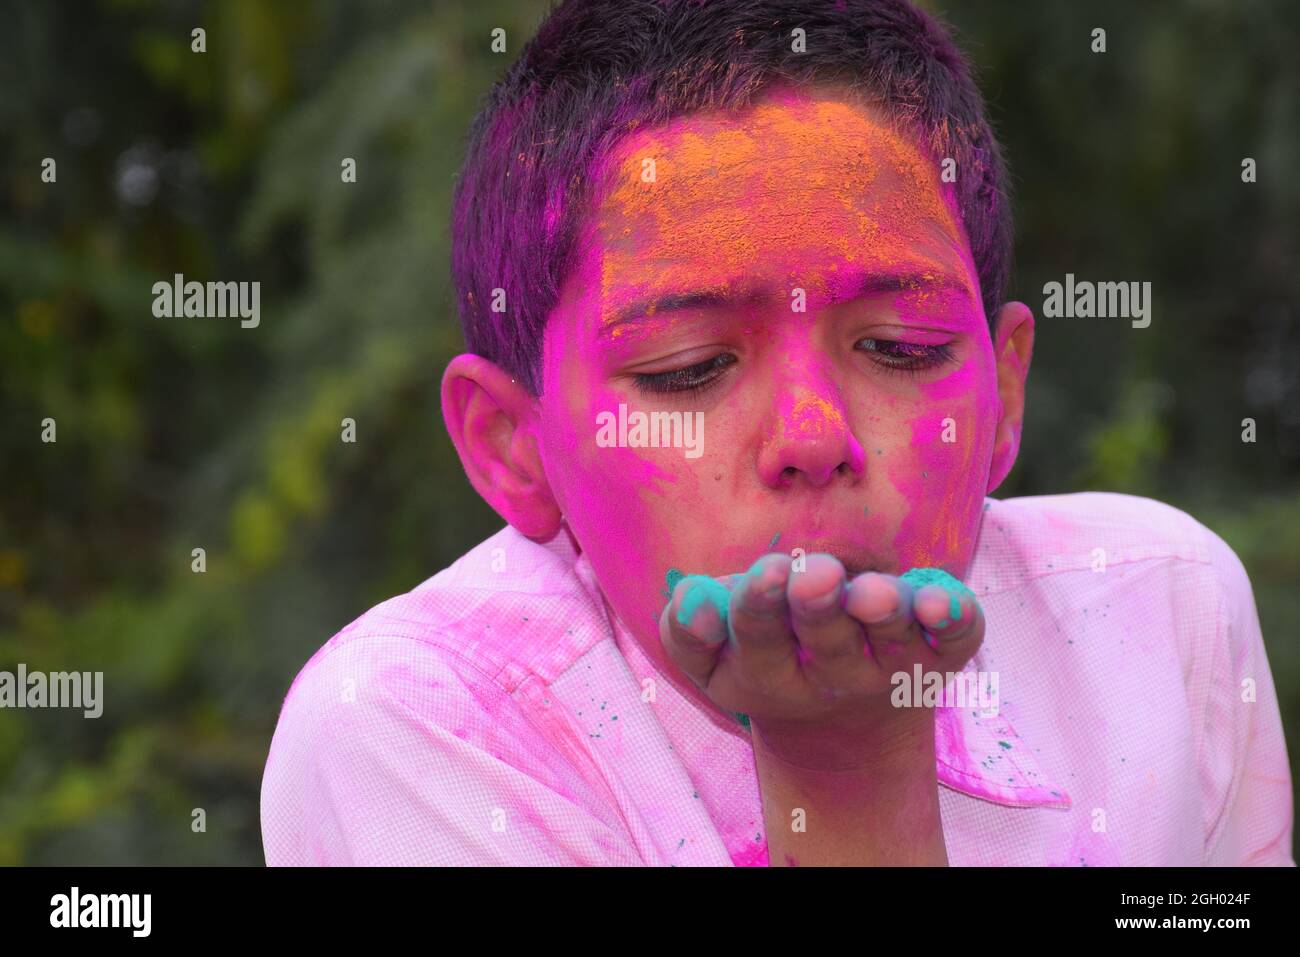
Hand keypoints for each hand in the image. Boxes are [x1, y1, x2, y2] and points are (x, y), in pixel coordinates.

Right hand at [659, 553, 984, 768]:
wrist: (844, 738)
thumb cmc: (766, 662)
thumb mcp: (712, 661)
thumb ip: (688, 628)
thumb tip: (695, 599)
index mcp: (769, 675)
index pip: (758, 639)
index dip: (761, 606)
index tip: (767, 571)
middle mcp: (833, 679)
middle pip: (828, 642)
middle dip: (821, 606)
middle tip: (818, 574)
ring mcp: (891, 670)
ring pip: (892, 640)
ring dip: (885, 614)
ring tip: (876, 592)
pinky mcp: (941, 659)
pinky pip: (957, 641)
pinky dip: (955, 621)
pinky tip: (944, 601)